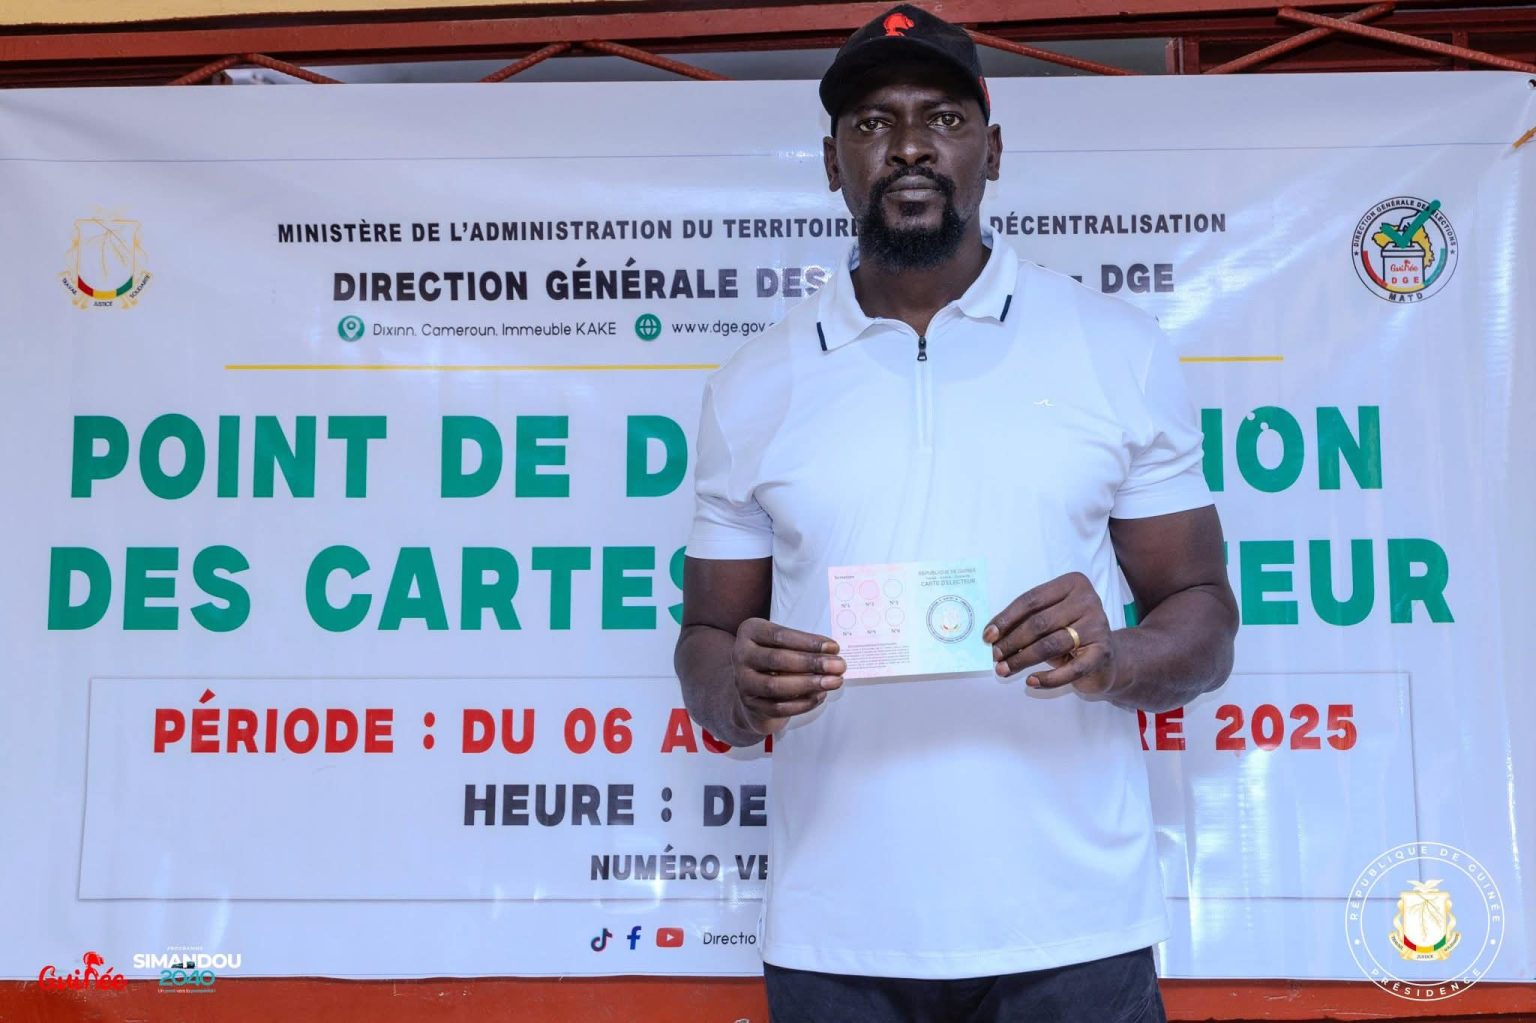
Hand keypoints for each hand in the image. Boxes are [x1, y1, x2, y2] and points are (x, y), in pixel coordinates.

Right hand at [730, 618, 845, 734]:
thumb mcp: (783, 643)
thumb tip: (832, 653)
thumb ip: (803, 645)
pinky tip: (820, 696)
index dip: (808, 642)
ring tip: (833, 682)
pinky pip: (778, 707)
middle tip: (839, 666)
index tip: (834, 647)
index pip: (780, 635)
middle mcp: (741, 655)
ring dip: (809, 684)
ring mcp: (743, 681)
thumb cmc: (776, 657)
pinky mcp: (750, 704)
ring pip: (775, 686)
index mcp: (750, 631)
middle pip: (778, 659)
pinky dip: (802, 703)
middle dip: (812, 663)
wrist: (753, 685)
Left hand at [981, 572, 1122, 699]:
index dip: (1006, 619)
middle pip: (1039, 622)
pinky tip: (1031, 681)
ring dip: (1022, 660)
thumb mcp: (1049, 620)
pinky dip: (1048, 678)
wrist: (1107, 658)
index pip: (1031, 600)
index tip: (988, 635)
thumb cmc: (1070, 634)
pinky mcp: (1102, 653)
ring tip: (1004, 669)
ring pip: (1050, 645)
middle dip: (1011, 641)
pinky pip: (1070, 669)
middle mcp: (1087, 600)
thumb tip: (993, 635)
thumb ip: (1026, 621)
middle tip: (994, 655)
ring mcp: (1097, 626)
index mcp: (1072, 584)